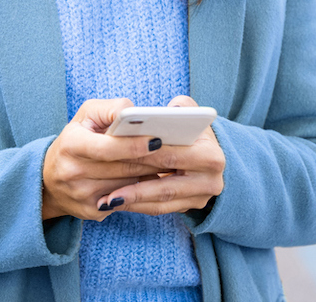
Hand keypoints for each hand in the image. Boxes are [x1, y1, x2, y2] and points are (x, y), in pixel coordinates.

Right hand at [42, 98, 169, 220]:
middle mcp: (73, 173)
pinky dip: (144, 193)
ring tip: (174, 166)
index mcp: (71, 145)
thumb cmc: (74, 140)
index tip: (158, 139)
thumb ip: (110, 110)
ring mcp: (82, 196)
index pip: (108, 147)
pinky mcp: (92, 212)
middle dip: (153, 161)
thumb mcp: (85, 116)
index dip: (134, 144)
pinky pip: (126, 202)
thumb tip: (135, 112)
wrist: (49, 180)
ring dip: (153, 177)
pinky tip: (158, 184)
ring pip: (129, 187)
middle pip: (123, 169)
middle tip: (179, 153)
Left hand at [91, 96, 224, 215]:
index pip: (170, 155)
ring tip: (106, 200)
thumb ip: (181, 107)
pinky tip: (116, 203)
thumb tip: (171, 109)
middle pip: (165, 185)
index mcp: (210, 154)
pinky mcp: (191, 207)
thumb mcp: (189, 112)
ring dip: (132, 202)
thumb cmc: (190, 129)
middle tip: (104, 187)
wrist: (208, 154)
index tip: (116, 157)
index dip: (141, 156)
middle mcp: (211, 180)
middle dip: (133, 185)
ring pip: (162, 202)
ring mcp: (202, 197)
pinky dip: (137, 206)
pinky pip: (161, 209)